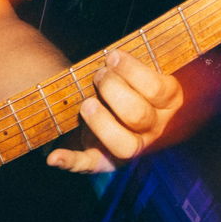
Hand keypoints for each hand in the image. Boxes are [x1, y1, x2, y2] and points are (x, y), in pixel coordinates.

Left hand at [49, 48, 184, 173]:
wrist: (110, 109)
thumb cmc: (124, 82)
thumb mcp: (136, 71)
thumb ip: (134, 64)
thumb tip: (115, 55)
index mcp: (166, 104)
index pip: (157, 89)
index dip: (132, 71)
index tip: (111, 57)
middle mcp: (154, 129)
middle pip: (138, 115)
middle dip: (113, 90)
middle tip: (99, 76)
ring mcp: (131, 147)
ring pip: (125, 146)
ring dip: (101, 123)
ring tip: (86, 103)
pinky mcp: (104, 161)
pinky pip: (89, 165)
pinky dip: (70, 161)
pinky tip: (54, 156)